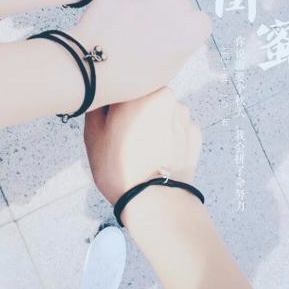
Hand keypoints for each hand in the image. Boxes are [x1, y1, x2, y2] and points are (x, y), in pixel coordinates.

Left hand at [70, 0, 211, 108]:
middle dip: (168, 14)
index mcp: (190, 31)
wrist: (90, 66)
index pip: (199, 21)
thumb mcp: (169, 71)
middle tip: (145, 30)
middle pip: (181, 3)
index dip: (184, 31)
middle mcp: (177, 5)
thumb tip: (186, 27)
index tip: (168, 39)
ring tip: (133, 14)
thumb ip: (185, 45)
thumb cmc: (128, 76)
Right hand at [84, 88, 201, 204]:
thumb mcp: (93, 134)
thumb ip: (96, 104)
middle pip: (143, 98)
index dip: (112, 104)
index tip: (109, 121)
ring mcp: (185, 116)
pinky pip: (176, 129)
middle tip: (123, 138)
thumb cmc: (120, 167)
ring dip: (152, 124)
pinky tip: (157, 156)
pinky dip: (167, 138)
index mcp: (142, 91)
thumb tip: (101, 96)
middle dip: (134, 113)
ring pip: (161, 113)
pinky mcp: (195, 135)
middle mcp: (167, 96)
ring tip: (141, 151)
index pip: (122, 86)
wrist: (155, 202)